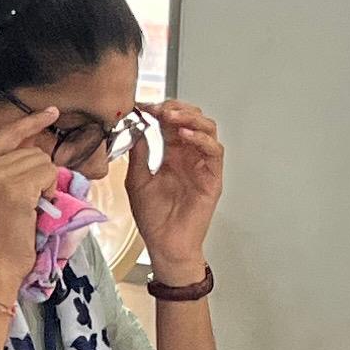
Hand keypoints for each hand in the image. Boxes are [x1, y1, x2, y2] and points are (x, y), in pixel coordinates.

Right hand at [0, 111, 60, 298]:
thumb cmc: (0, 235)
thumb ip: (10, 168)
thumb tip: (39, 146)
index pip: (8, 133)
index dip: (31, 122)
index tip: (51, 112)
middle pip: (33, 150)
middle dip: (42, 173)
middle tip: (33, 201)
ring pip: (43, 162)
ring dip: (48, 184)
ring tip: (34, 207)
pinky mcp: (16, 189)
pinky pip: (49, 174)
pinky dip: (51, 190)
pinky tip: (39, 207)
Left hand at [126, 100, 222, 280]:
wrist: (164, 244)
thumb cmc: (153, 218)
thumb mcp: (137, 179)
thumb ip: (138, 154)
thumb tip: (135, 127)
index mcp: (171, 153)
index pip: (171, 122)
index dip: (159, 110)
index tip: (143, 105)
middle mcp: (189, 155)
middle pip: (192, 118)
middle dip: (175, 108)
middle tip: (158, 108)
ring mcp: (202, 165)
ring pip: (207, 128)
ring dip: (190, 118)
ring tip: (171, 116)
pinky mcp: (212, 177)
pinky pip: (214, 151)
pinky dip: (202, 139)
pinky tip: (185, 135)